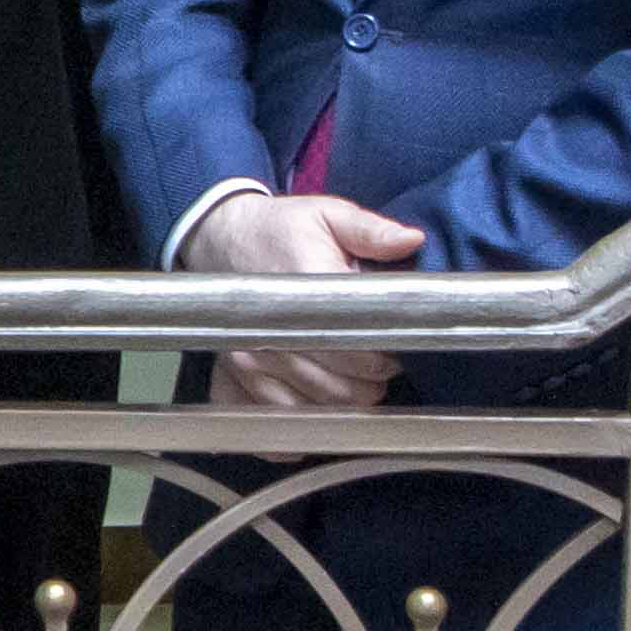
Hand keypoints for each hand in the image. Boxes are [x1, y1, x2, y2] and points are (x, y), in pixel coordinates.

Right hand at [191, 185, 426, 408]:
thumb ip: (370, 229)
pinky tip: (324, 400)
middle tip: (384, 368)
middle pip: (339, 381)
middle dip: (371, 381)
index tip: (395, 350)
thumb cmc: (279, 229)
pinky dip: (308, 415)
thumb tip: (412, 240)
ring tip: (360, 382)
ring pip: (317, 403)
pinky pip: (281, 412)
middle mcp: (272, 326)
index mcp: (301, 283)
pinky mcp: (238, 372)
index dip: (382, 354)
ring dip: (346, 400)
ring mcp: (251, 354)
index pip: (354, 340)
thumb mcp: (327, 214)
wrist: (218, 239)